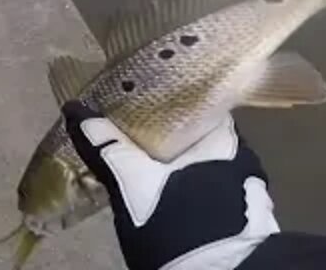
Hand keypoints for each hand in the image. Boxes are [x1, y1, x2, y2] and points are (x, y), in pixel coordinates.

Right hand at [62, 101, 278, 269]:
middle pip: (203, 135)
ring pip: (210, 164)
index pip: (199, 105)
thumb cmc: (176, 225)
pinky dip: (192, 187)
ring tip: (149, 164)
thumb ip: (108, 148)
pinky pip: (215, 189)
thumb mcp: (133, 187)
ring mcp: (250, 190)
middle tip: (136, 134)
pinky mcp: (247, 219)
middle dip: (173, 136)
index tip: (141, 100)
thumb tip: (75, 109)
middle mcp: (244, 157)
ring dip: (183, 164)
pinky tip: (170, 195)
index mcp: (224, 139)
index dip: (170, 101)